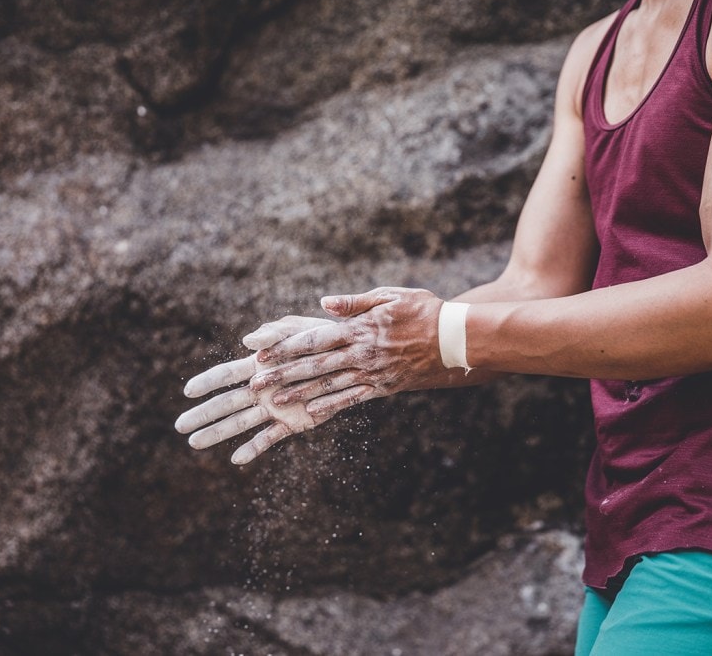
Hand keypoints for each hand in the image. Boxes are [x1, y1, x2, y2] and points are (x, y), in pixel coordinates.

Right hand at [175, 316, 332, 463]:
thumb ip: (274, 335)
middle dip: (202, 414)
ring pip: (240, 423)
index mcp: (259, 367)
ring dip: (218, 433)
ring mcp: (275, 408)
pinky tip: (236, 459)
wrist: (349, 361)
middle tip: (179, 426)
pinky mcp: (292, 423)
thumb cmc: (322, 339)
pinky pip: (269, 437)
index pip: (225, 376)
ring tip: (194, 444)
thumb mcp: (298, 331)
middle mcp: (262, 390)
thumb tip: (246, 342)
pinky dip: (253, 448)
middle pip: (226, 404)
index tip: (187, 391)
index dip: (207, 382)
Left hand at [248, 287, 448, 420]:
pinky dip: (330, 407)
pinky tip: (310, 414)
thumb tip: (323, 303)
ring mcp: (372, 373)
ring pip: (329, 386)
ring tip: (275, 402)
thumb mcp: (389, 296)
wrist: (455, 340)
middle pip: (315, 366)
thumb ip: (354, 303)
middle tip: (256, 384)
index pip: (316, 339)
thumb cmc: (423, 311)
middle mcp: (362, 353)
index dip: (287, 348)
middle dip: (283, 375)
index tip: (264, 353)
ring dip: (299, 394)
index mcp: (360, 328)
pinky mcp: (383, 388)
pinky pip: (352, 399)